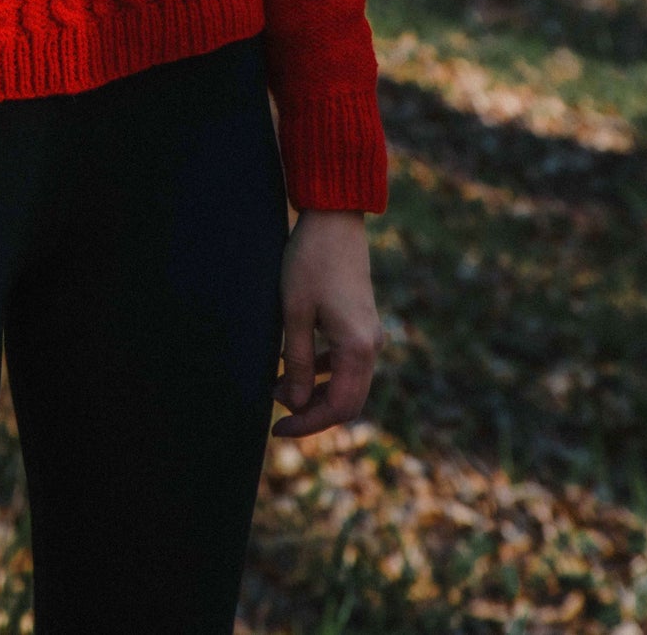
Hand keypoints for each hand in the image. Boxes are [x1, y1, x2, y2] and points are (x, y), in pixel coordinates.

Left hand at [273, 208, 381, 438]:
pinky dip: (321, 371)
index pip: (337, 408)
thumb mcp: (294, 313)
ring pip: (346, 383)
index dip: (307, 423)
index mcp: (358, 348)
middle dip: (311, 411)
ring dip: (314, 391)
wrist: (334, 218)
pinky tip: (293, 362)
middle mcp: (371, 346)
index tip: (276, 428)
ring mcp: (369, 334)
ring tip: (277, 385)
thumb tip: (293, 403)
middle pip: (346, 401)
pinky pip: (346, 362)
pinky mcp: (361, 322)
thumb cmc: (310, 261)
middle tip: (275, 411)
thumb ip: (295, 362)